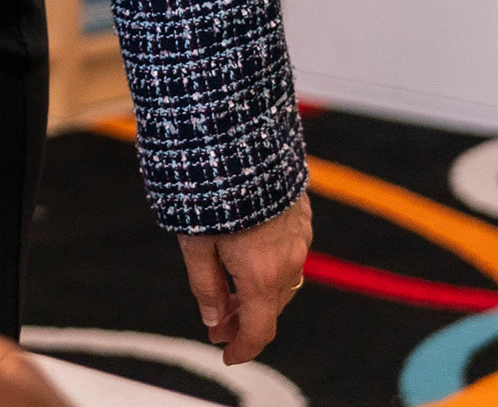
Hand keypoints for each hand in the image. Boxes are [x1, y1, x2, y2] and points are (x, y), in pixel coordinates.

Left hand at [177, 195, 311, 363]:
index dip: (243, 349)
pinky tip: (248, 256)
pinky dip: (270, 267)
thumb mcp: (194, 242)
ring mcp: (300, 239)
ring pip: (282, 282)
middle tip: (218, 323)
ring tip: (230, 291)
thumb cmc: (211, 190)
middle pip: (270, 307)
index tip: (227, 355)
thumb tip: (214, 321)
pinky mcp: (302, 216)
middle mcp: (289, 263)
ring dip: (258, 293)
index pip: (259, 330)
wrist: (241, 141)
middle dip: (245, 320)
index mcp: (261, 275)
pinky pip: (290, 254)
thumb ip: (206, 286)